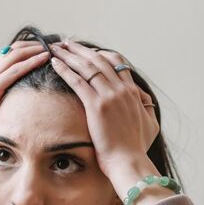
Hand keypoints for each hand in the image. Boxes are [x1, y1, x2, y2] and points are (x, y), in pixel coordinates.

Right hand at [0, 41, 51, 158]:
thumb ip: (3, 101)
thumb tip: (19, 102)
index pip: (9, 55)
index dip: (27, 49)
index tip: (44, 49)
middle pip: (13, 50)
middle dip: (34, 45)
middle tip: (52, 44)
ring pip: (15, 56)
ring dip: (35, 50)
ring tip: (51, 48)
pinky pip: (15, 70)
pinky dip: (31, 62)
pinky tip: (44, 59)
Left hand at [49, 42, 159, 182]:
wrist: (129, 161)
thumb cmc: (136, 148)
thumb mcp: (149, 123)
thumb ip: (145, 108)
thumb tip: (143, 101)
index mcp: (133, 92)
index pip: (116, 63)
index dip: (99, 54)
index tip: (86, 51)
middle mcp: (122, 90)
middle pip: (99, 60)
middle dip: (81, 49)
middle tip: (66, 43)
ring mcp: (109, 96)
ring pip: (87, 67)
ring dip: (69, 55)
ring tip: (56, 47)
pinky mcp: (96, 106)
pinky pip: (77, 81)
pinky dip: (65, 70)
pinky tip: (54, 63)